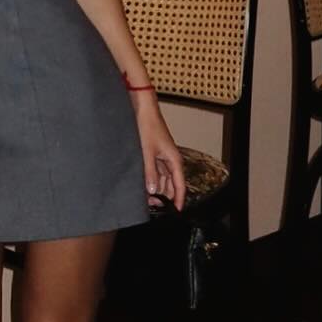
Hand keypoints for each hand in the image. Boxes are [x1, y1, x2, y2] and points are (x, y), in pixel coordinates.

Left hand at [132, 96, 185, 210]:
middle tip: (153, 208)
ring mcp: (161, 157)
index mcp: (174, 160)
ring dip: (156, 188)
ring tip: (146, 200)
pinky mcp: (153, 154)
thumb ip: (150, 172)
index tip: (175, 212)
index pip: (179, 185)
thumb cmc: (148, 126)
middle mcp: (170, 160)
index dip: (178, 199)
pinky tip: (143, 186)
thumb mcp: (147, 152)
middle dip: (164, 196)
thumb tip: (153, 190)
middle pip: (170, 184)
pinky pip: (154, 171)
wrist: (142, 109)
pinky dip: (150, 179)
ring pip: (162, 179)